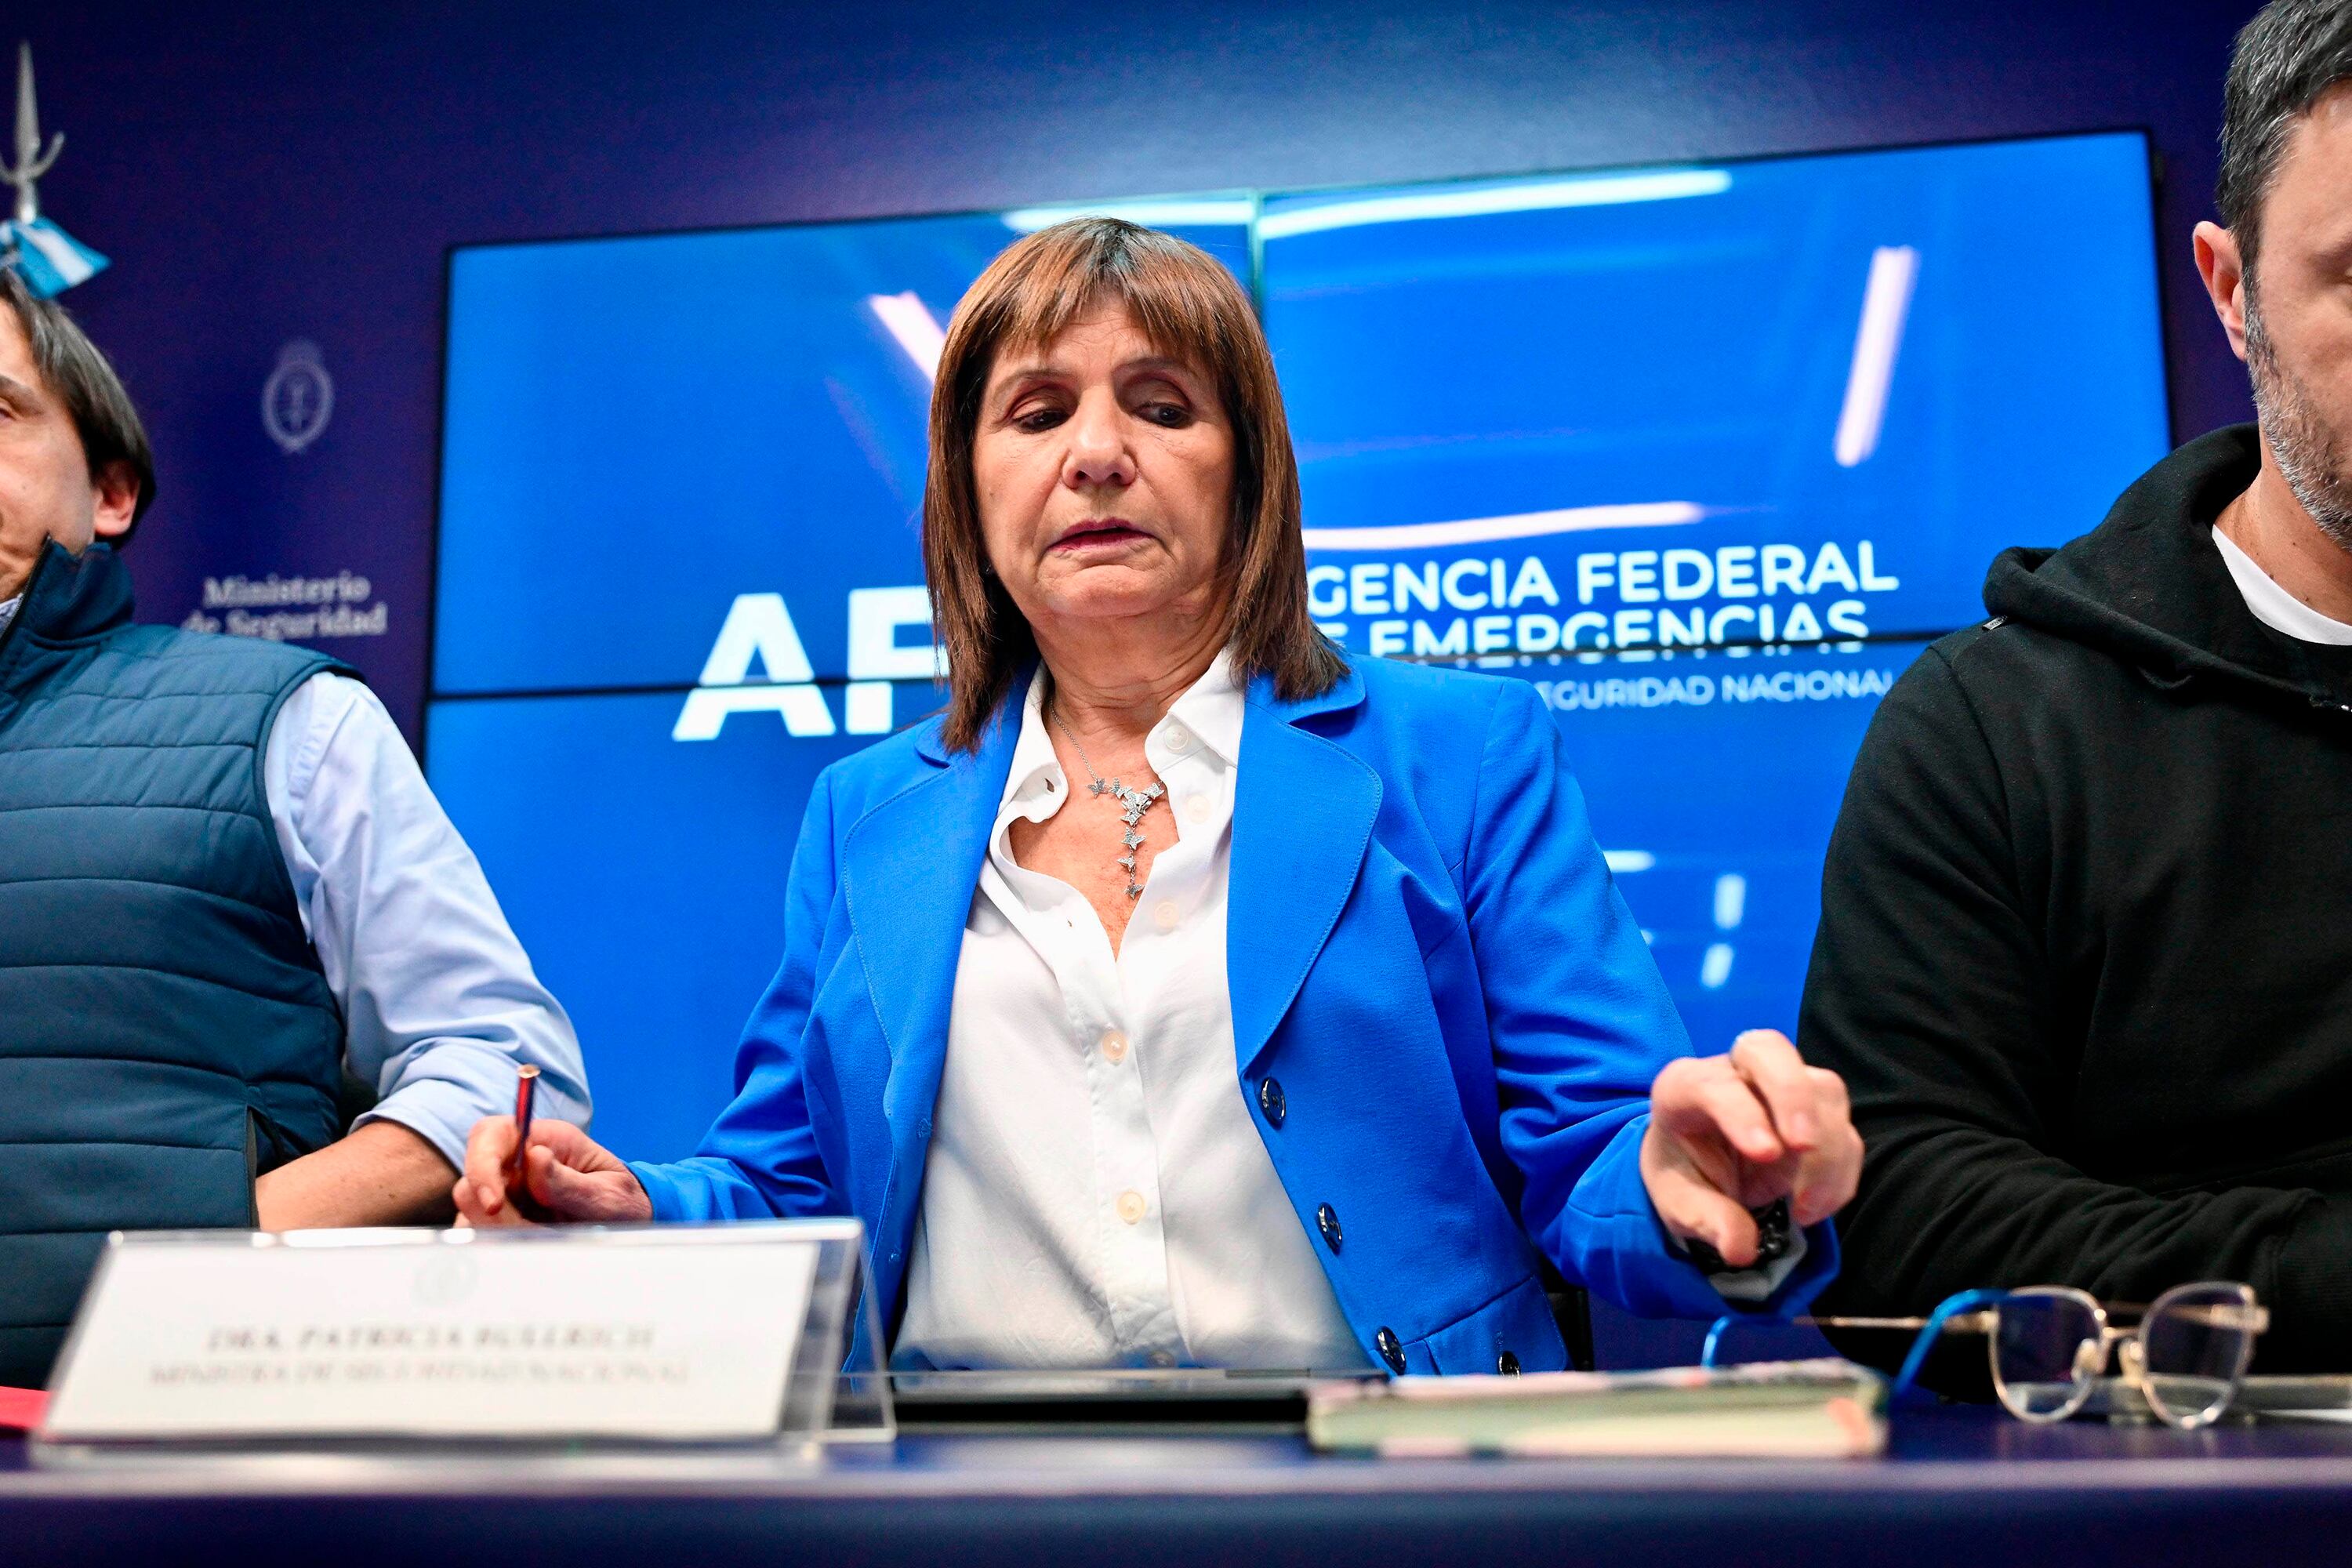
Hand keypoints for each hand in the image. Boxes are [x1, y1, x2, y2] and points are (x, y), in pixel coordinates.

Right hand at [450, 1116, 652, 1227]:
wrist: (630, 1225)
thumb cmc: (623, 1201)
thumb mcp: (607, 1194)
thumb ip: (569, 1182)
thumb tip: (535, 1157)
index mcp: (546, 1139)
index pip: (490, 1134)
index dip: (481, 1165)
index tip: (494, 1205)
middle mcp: (519, 1162)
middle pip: (473, 1179)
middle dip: (495, 1214)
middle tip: (534, 1230)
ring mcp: (508, 1191)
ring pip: (472, 1213)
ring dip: (504, 1233)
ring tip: (548, 1236)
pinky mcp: (502, 1219)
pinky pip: (482, 1234)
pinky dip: (504, 1246)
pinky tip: (537, 1245)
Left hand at [1640, 1030, 1861, 1269]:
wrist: (1705, 1168)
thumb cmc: (1686, 1174)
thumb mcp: (1680, 1203)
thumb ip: (1706, 1220)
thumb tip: (1740, 1249)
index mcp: (1685, 1087)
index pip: (1715, 1083)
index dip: (1742, 1113)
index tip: (1765, 1154)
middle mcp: (1735, 1072)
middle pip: (1770, 1050)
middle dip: (1793, 1095)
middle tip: (1803, 1145)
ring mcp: (1782, 1085)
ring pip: (1822, 1091)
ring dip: (1825, 1151)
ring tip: (1804, 1208)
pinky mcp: (1817, 1109)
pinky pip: (1845, 1130)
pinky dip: (1840, 1172)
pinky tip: (1815, 1208)